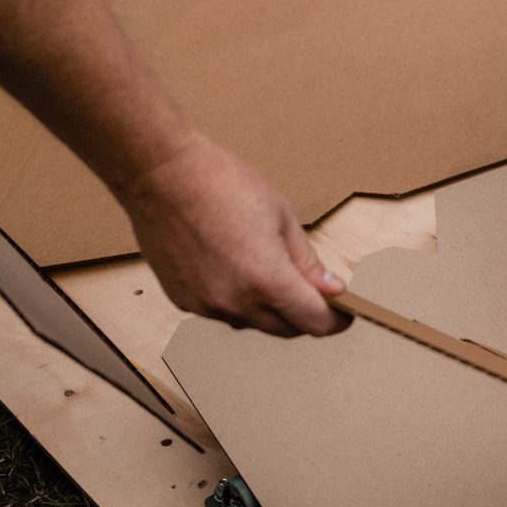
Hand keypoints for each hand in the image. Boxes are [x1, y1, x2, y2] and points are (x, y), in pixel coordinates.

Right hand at [116, 136, 348, 336]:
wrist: (163, 177)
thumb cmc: (223, 186)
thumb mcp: (282, 218)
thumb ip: (307, 262)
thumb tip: (332, 288)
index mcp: (267, 280)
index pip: (313, 322)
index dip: (335, 321)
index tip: (343, 314)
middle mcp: (235, 302)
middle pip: (285, 329)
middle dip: (305, 315)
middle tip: (314, 292)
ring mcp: (205, 305)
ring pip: (251, 322)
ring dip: (268, 309)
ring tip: (266, 269)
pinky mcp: (182, 301)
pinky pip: (221, 312)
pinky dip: (236, 300)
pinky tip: (233, 268)